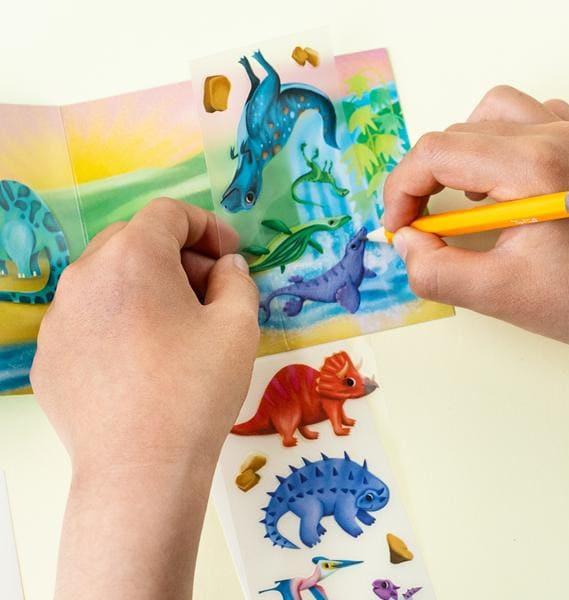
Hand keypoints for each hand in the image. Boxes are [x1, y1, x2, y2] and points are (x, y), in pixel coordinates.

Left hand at [31, 198, 258, 598]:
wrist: (140, 470)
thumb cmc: (196, 389)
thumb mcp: (238, 325)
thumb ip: (237, 278)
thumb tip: (225, 265)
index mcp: (133, 257)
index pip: (168, 213)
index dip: (206, 226)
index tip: (229, 253)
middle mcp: (84, 275)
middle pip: (134, 241)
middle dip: (177, 256)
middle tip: (208, 291)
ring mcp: (58, 317)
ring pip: (107, 279)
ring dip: (145, 287)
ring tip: (174, 328)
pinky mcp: (47, 355)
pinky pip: (88, 318)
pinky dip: (117, 321)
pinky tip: (140, 361)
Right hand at [384, 85, 568, 347]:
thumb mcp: (501, 296)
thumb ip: (436, 271)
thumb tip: (406, 241)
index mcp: (532, 168)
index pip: (436, 153)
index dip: (401, 190)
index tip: (397, 227)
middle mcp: (552, 137)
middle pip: (455, 134)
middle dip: (421, 179)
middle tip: (419, 224)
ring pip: (487, 114)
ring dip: (456, 154)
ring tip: (456, 197)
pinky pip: (524, 117)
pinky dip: (493, 143)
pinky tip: (495, 179)